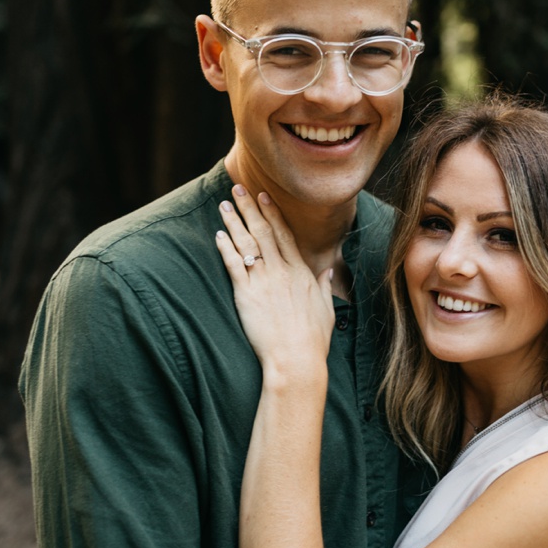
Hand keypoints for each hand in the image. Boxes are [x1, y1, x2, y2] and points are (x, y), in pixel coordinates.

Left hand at [214, 185, 333, 377]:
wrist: (296, 358)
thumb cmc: (313, 339)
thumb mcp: (326, 310)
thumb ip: (324, 287)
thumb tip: (329, 272)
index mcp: (302, 273)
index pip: (285, 235)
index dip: (273, 214)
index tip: (265, 198)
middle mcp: (283, 271)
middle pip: (264, 232)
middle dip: (251, 208)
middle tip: (239, 189)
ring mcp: (264, 281)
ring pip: (248, 243)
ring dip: (235, 222)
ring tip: (225, 205)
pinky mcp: (247, 294)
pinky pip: (234, 265)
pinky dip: (225, 247)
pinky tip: (218, 234)